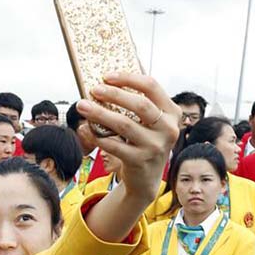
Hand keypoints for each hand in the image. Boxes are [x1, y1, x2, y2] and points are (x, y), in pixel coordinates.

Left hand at [77, 73, 180, 203]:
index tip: (107, 76)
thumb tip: (110, 79)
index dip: (128, 78)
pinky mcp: (140, 161)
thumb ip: (138, 103)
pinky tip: (86, 129)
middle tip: (94, 89)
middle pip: (139, 104)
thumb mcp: (149, 123)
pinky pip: (114, 145)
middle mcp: (168, 129)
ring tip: (83, 106)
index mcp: (172, 112)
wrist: (145, 179)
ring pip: (124, 124)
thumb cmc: (143, 143)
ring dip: (100, 113)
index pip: (152, 86)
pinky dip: (98, 136)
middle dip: (113, 94)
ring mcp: (155, 146)